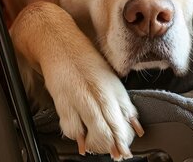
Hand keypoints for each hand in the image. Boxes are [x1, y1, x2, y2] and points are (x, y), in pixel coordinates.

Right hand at [10, 2, 143, 160]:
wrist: (58, 42)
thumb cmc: (84, 62)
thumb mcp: (108, 80)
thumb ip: (121, 104)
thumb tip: (135, 125)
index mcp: (113, 88)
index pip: (126, 119)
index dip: (127, 137)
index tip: (126, 148)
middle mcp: (99, 93)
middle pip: (113, 129)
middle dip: (114, 146)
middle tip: (115, 153)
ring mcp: (81, 98)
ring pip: (95, 131)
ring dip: (97, 144)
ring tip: (96, 146)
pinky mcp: (63, 100)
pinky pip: (71, 127)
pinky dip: (76, 135)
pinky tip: (79, 135)